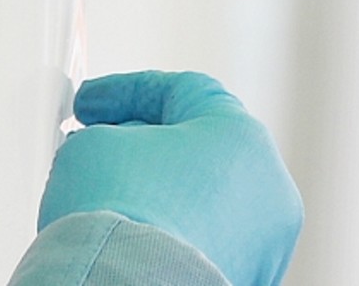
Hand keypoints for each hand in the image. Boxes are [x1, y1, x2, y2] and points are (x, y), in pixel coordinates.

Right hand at [38, 71, 302, 285]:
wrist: (128, 282)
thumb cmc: (122, 212)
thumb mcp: (93, 142)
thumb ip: (108, 133)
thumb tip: (110, 151)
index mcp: (242, 137)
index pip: (181, 92)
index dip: (124, 92)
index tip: (90, 104)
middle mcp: (268, 189)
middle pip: (196, 147)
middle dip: (140, 144)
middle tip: (96, 148)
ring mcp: (263, 242)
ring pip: (202, 199)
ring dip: (156, 190)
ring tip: (107, 197)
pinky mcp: (243, 276)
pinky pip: (201, 240)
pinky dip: (168, 231)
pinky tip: (128, 233)